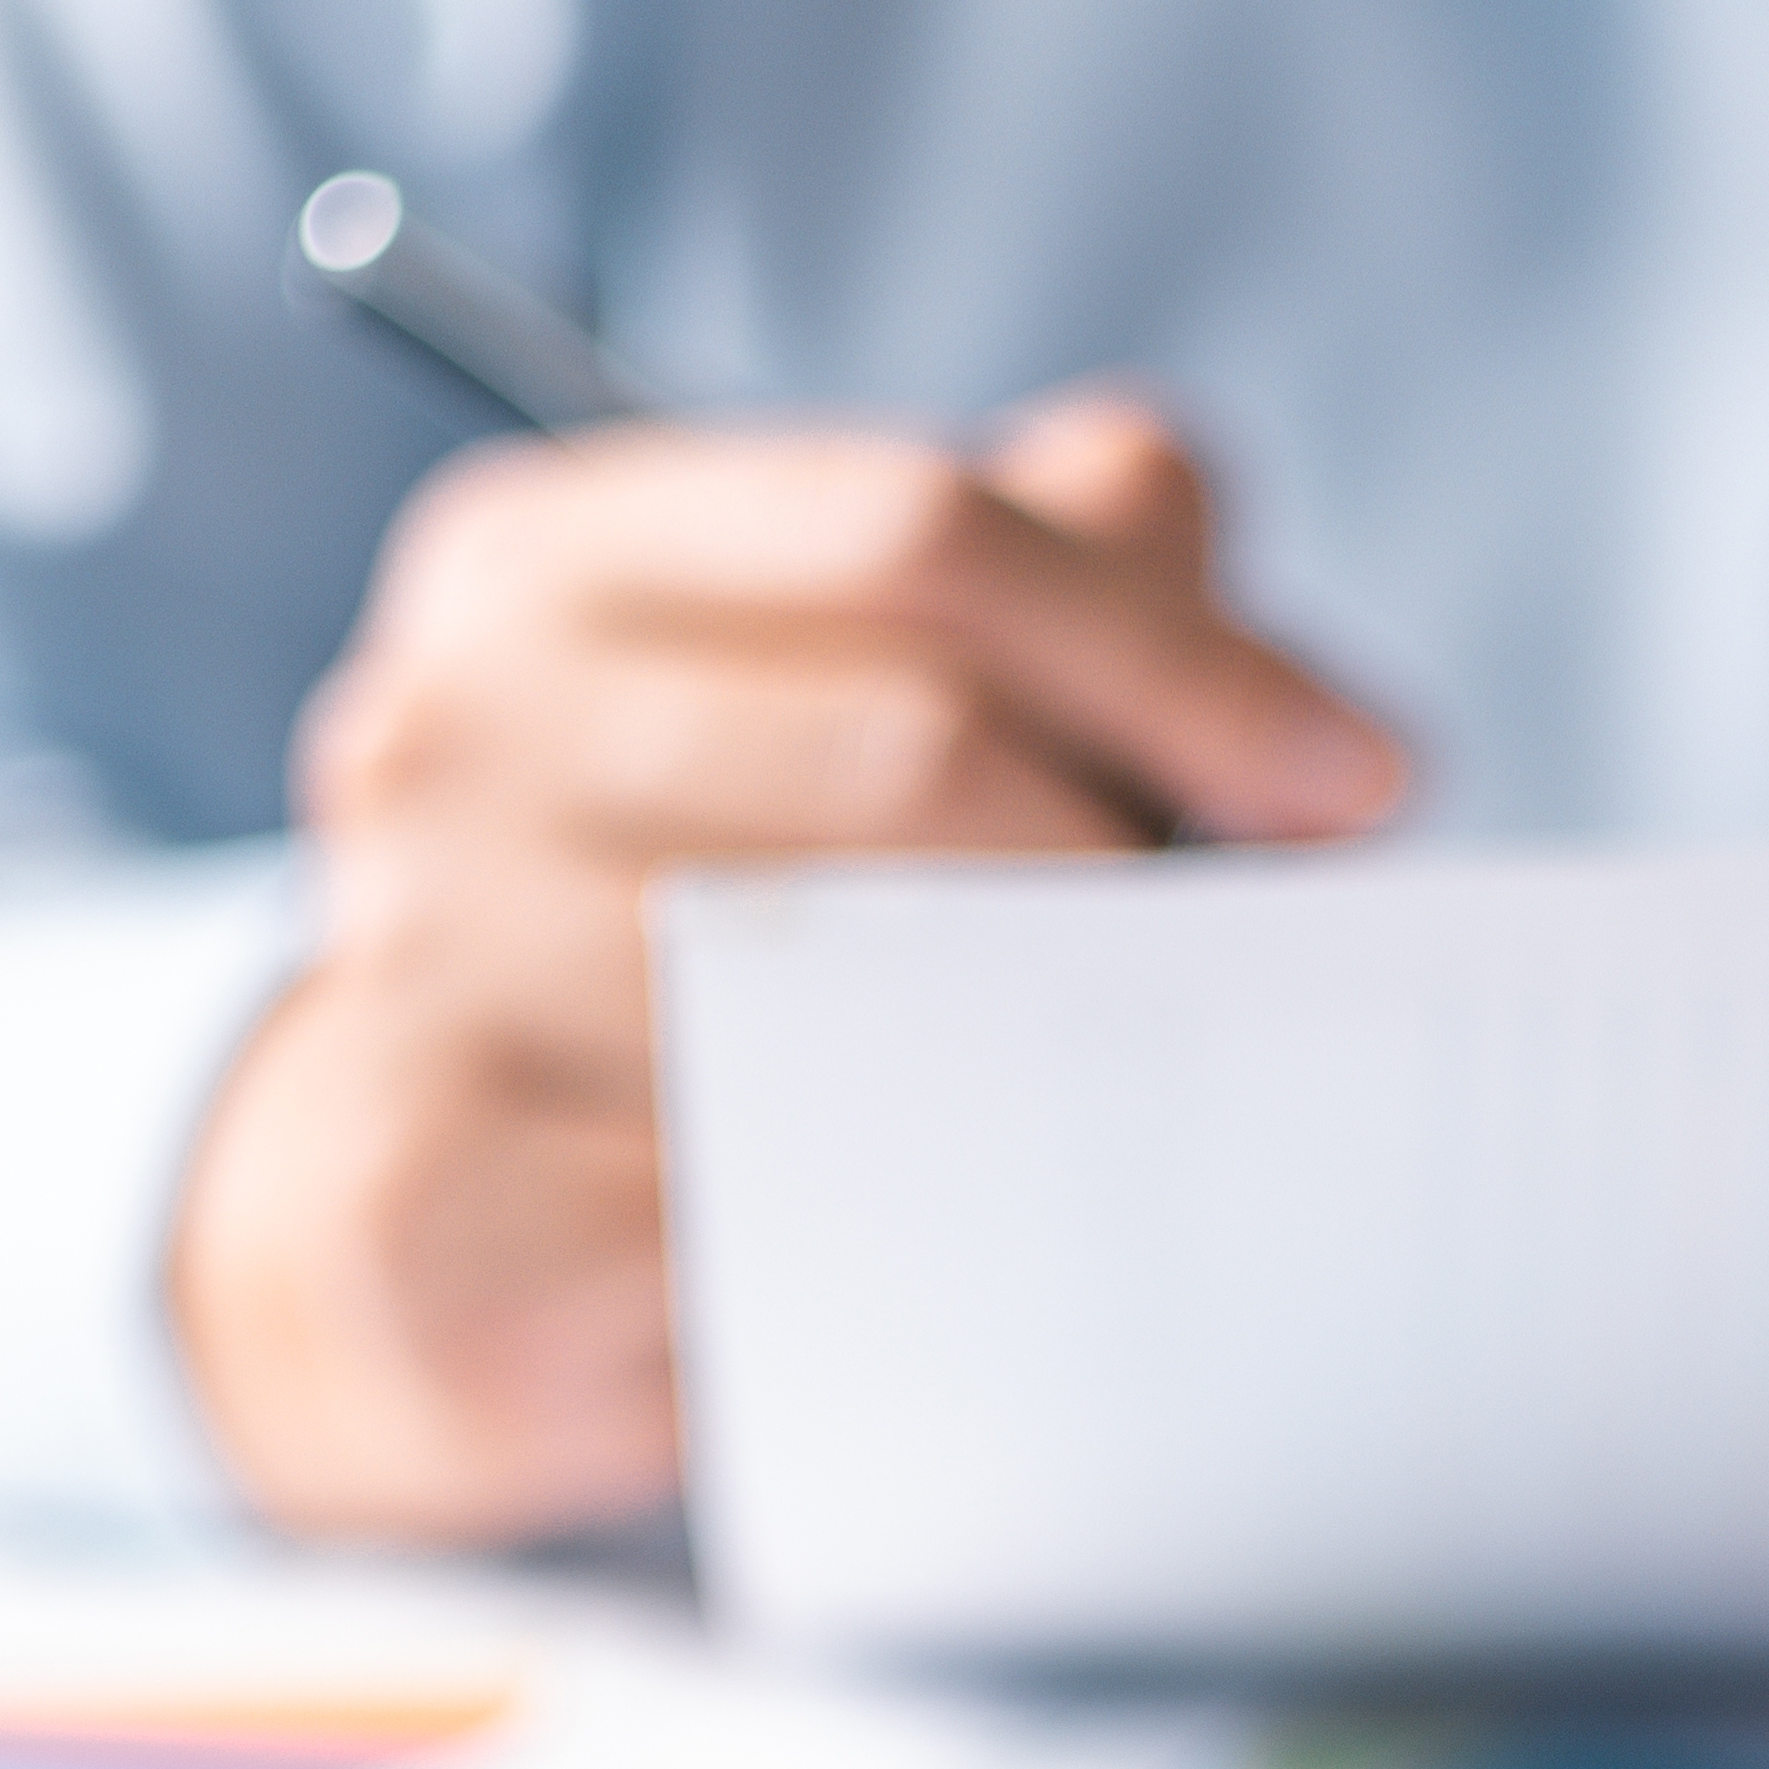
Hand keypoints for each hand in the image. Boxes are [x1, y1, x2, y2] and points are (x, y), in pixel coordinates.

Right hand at [170, 389, 1406, 1541]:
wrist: (422, 1224)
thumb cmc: (713, 919)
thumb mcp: (854, 697)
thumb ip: (1070, 594)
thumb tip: (1316, 733)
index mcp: (545, 560)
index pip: (916, 530)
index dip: (1174, 652)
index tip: (1356, 779)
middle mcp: (440, 733)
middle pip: (911, 750)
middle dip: (1132, 861)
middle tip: (1236, 972)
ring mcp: (413, 966)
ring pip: (861, 993)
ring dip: (1050, 1056)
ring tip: (1105, 1098)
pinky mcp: (439, 1203)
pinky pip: (780, 1202)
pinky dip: (920, 1223)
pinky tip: (964, 1237)